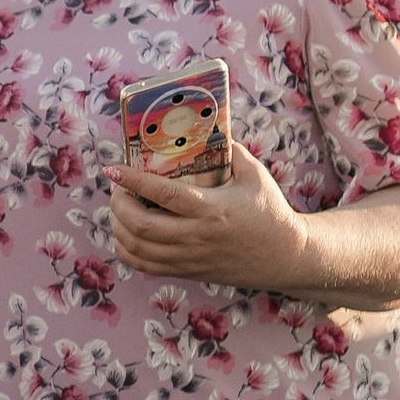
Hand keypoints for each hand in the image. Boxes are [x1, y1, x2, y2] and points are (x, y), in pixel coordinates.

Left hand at [108, 139, 318, 292]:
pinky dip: (127, 250)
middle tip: (115, 188)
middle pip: (140, 225)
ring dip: (117, 226)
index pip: (162, 194)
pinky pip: (145, 265)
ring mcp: (189, 257)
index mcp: (211, 210)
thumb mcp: (255, 175)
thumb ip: (231, 152)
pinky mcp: (187, 271)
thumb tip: (207, 128)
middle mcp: (196, 236)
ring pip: (137, 248)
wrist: (287, 256)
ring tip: (117, 208)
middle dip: (117, 204)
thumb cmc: (270, 211)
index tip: (112, 169)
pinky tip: (125, 233)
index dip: (131, 180)